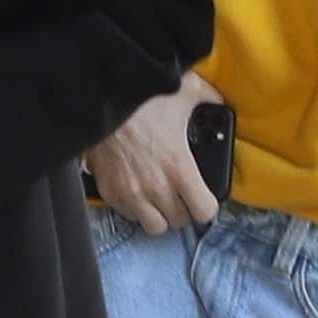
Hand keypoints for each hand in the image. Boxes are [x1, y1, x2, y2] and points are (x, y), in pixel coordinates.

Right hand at [84, 74, 224, 234]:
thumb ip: (208, 99)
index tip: (204, 197)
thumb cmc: (140, 97)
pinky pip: (128, 215)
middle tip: (180, 193)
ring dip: (159, 214)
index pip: (204, 211)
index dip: (207, 205)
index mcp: (179, 168)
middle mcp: (156, 187)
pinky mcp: (110, 192)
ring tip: (159, 198)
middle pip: (179, 221)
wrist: (99, 101)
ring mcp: (131, 193)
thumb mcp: (185, 91)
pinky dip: (135, 208)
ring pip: (154, 226)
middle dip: (183, 208)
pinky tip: (138, 190)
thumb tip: (218, 103)